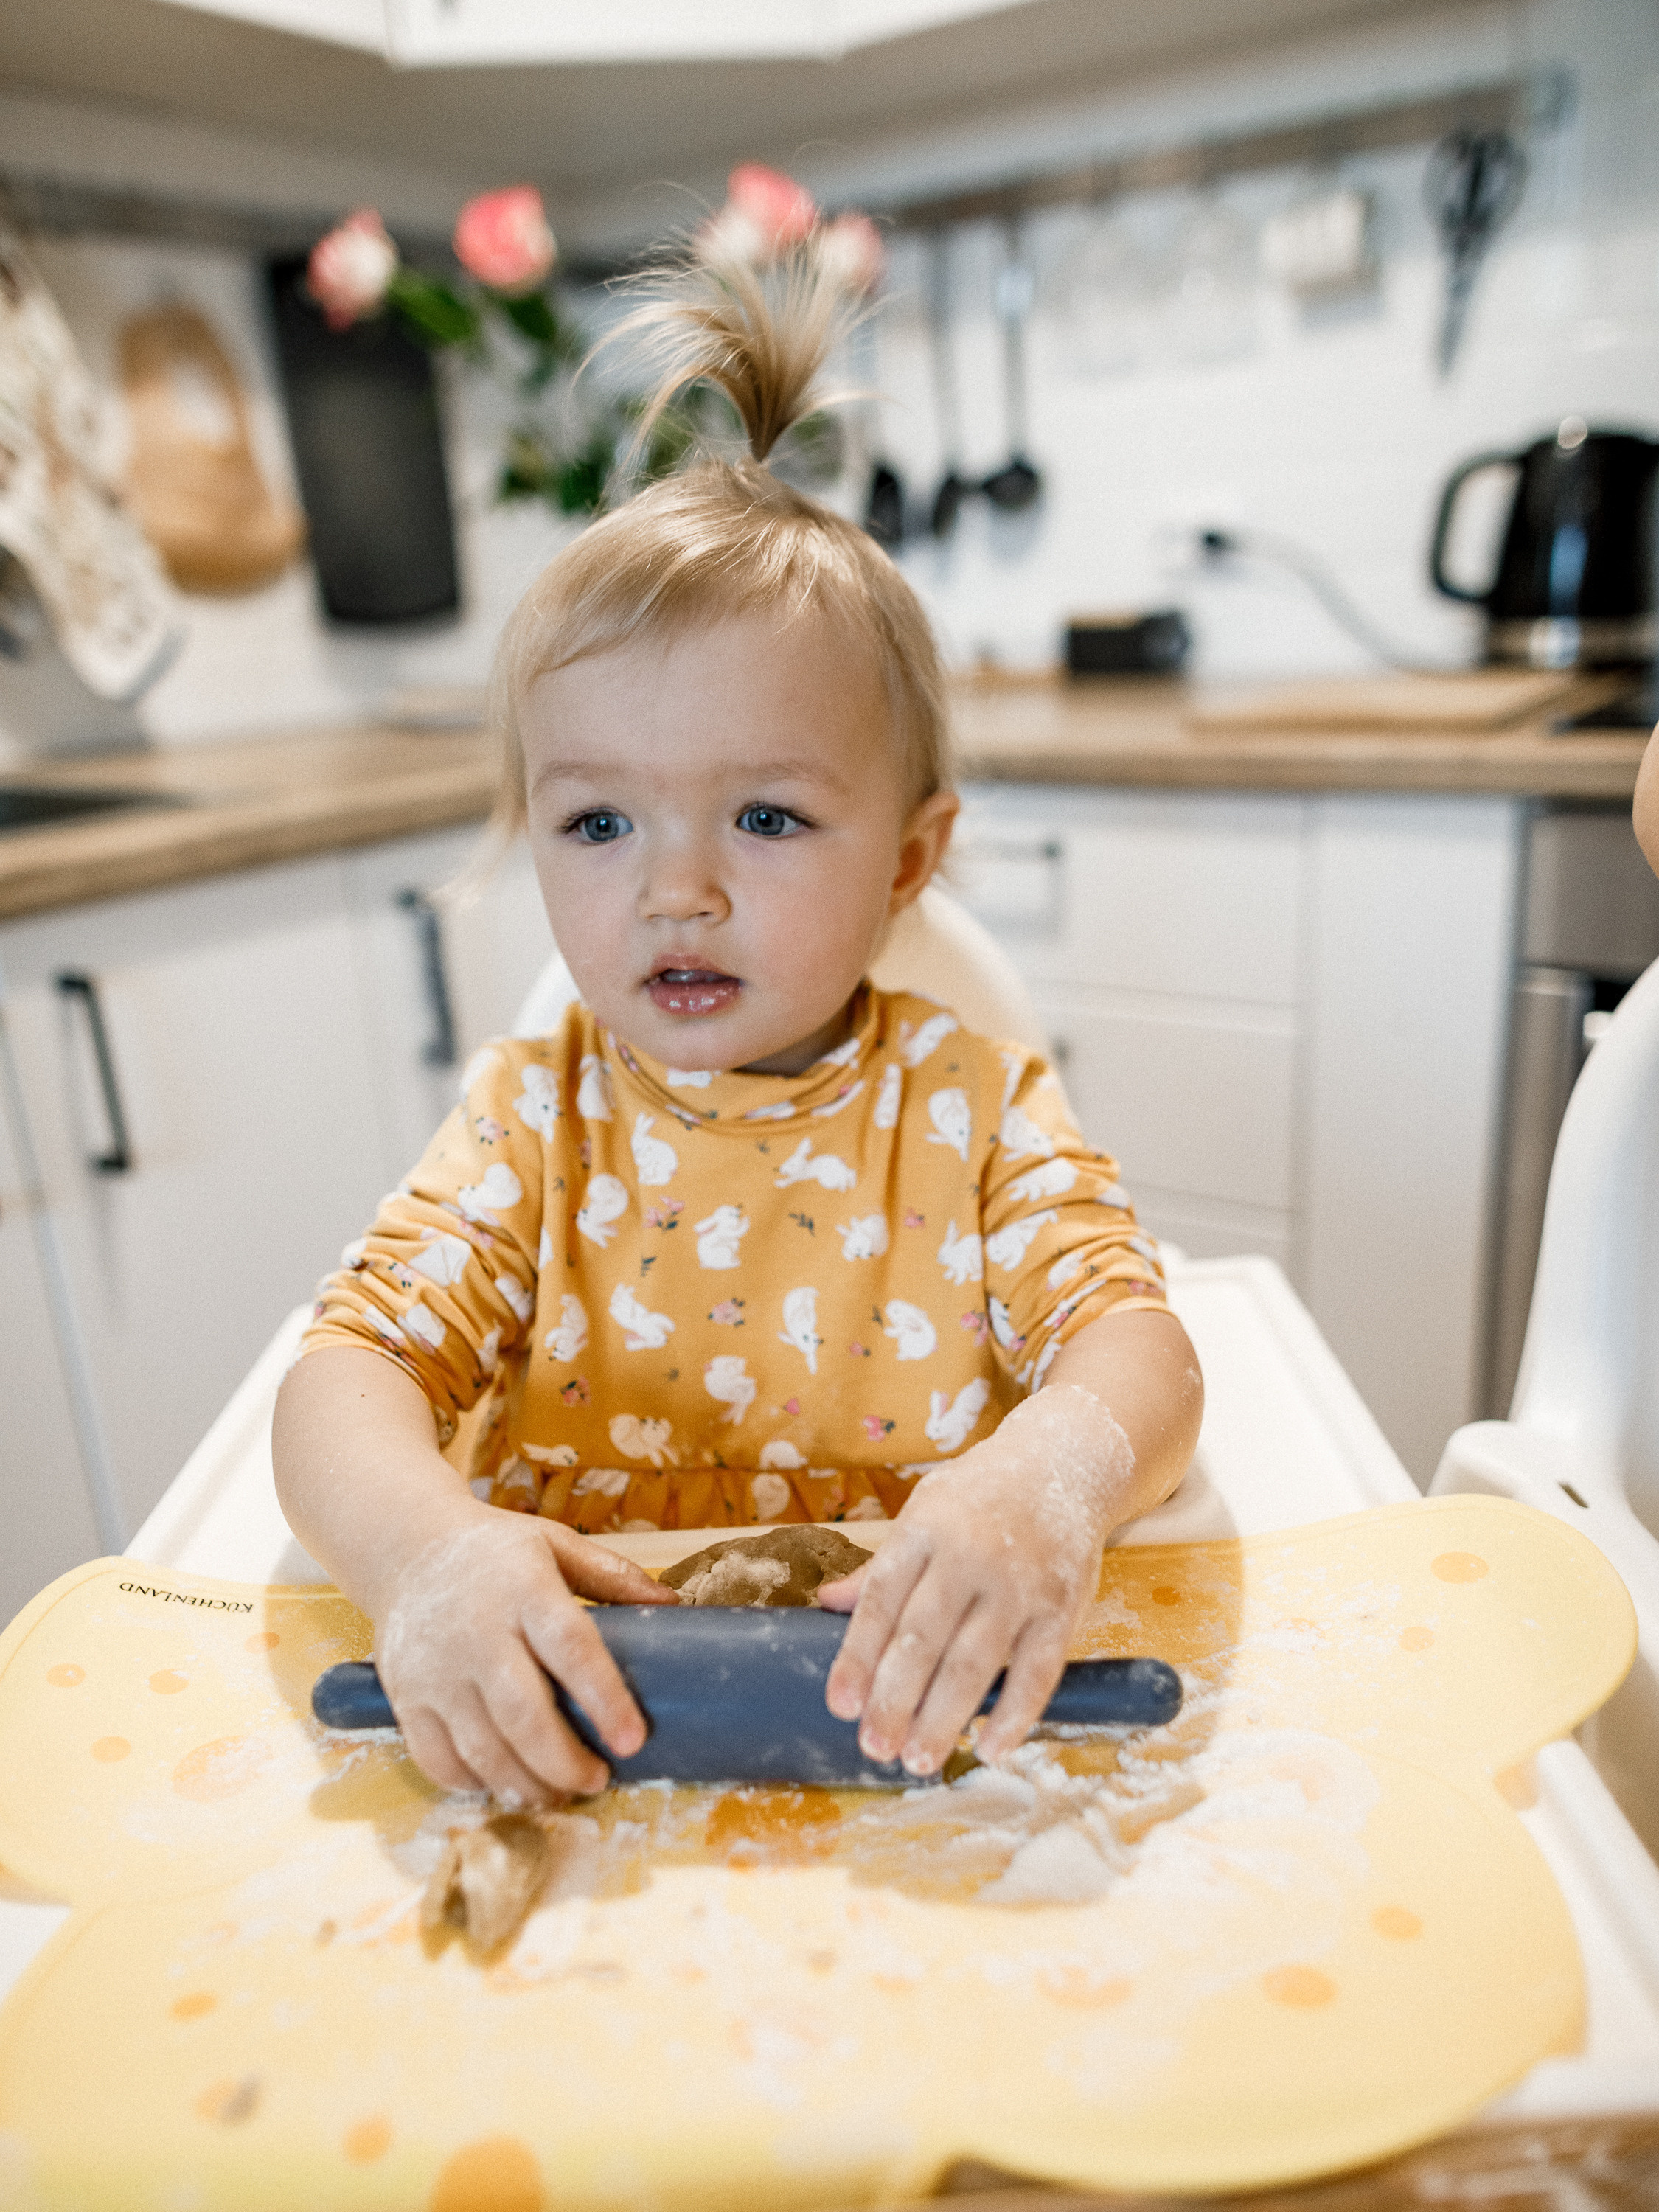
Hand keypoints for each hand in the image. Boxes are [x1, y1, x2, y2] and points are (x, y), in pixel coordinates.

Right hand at [373, 1509, 677, 1804]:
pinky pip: (437, 1759)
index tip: (633, 1741)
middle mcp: (477, 1631)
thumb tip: (672, 1604)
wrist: (404, 1545)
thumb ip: (611, 1576)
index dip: (605, 1699)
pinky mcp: (405, 1696)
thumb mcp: (555, 1544)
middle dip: (564, 1762)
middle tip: (597, 1779)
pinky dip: (474, 1785)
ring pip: (481, 1749)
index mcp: (524, 1589)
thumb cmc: (494, 1552)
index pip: (571, 1648)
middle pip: (523, 1715)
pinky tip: (505, 1783)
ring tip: (558, 1792)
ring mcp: (435, 1670)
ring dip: (525, 1783)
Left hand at [817, 1384, 1130, 1776]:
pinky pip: (1038, 1671)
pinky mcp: (1062, 1606)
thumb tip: (824, 1604)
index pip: (882, 1601)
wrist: (1065, 1461)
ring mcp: (1020, 1583)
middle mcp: (970, 1556)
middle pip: (924, 1640)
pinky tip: (990, 1748)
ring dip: (944, 1717)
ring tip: (917, 1760)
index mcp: (926, 1529)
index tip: (840, 1705)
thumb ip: (881, 1566)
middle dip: (895, 1700)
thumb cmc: (982, 1494)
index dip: (857, 1657)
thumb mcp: (924, 1511)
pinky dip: (1015, 1714)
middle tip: (875, 1747)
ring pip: (976, 1662)